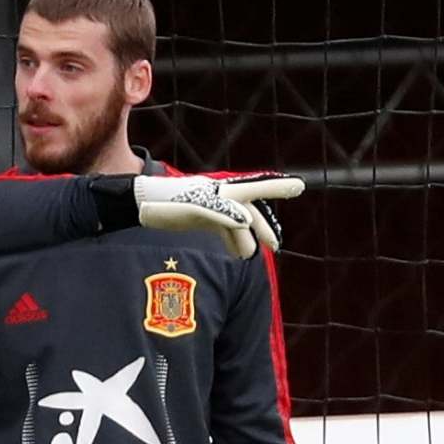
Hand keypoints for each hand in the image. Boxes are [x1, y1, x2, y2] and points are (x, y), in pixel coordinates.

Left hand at [126, 173, 304, 259]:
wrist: (143, 203)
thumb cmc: (169, 204)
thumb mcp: (197, 209)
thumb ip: (223, 215)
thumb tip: (246, 222)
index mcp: (225, 192)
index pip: (257, 190)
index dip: (279, 188)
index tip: (300, 186)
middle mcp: (221, 197)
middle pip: (250, 212)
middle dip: (263, 228)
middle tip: (275, 245)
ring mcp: (211, 207)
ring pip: (237, 224)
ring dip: (246, 239)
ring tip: (252, 256)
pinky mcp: (199, 216)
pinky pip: (222, 229)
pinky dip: (230, 241)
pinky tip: (234, 255)